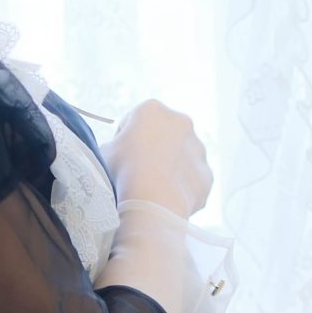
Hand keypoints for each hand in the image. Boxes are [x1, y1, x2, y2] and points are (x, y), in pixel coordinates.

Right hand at [105, 97, 212, 216]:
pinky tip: (166, 201)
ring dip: (169, 169)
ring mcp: (199, 149)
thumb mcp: (104, 152)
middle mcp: (181, 122)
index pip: (133, 122)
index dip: (124, 140)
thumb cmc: (123, 172)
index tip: (119, 158)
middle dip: (152, 151)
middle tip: (136, 174)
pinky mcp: (207, 175)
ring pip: (180, 158)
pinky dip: (181, 189)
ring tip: (152, 190)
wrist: (153, 202)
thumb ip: (114, 146)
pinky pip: (191, 181)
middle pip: (162, 136)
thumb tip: (119, 151)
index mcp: (152, 110)